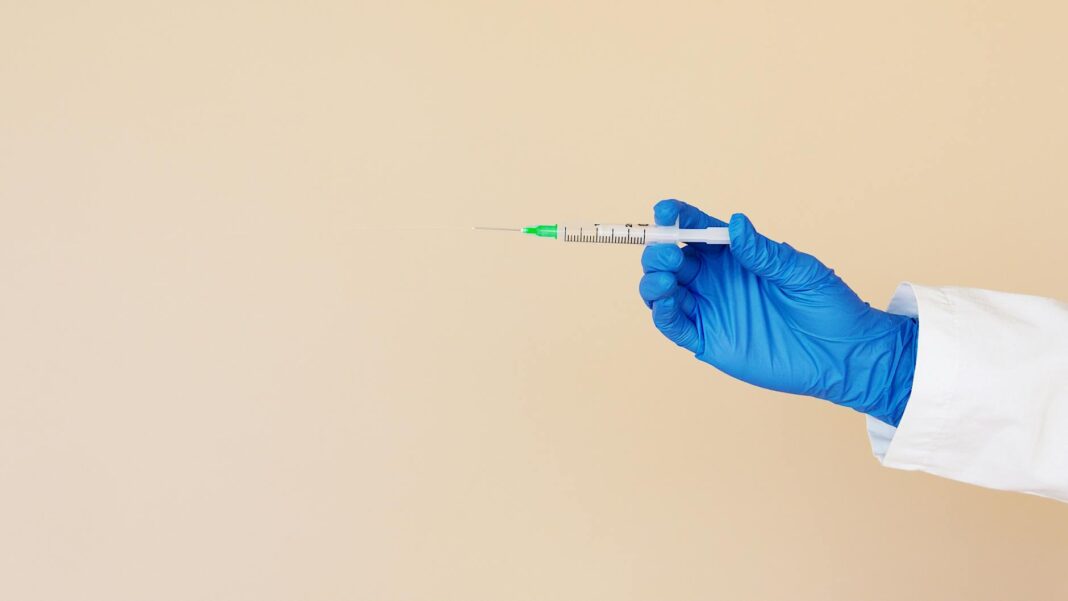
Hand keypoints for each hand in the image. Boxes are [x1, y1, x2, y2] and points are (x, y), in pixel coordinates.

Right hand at [639, 199, 917, 425]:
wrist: (843, 354)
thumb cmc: (826, 306)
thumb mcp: (799, 271)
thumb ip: (761, 252)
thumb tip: (736, 223)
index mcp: (734, 256)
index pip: (696, 230)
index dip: (677, 217)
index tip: (666, 210)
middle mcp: (715, 280)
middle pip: (670, 259)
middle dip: (660, 252)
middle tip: (668, 254)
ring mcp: (710, 310)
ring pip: (663, 292)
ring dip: (654, 281)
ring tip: (667, 279)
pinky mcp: (709, 340)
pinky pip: (674, 326)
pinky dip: (662, 313)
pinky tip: (667, 302)